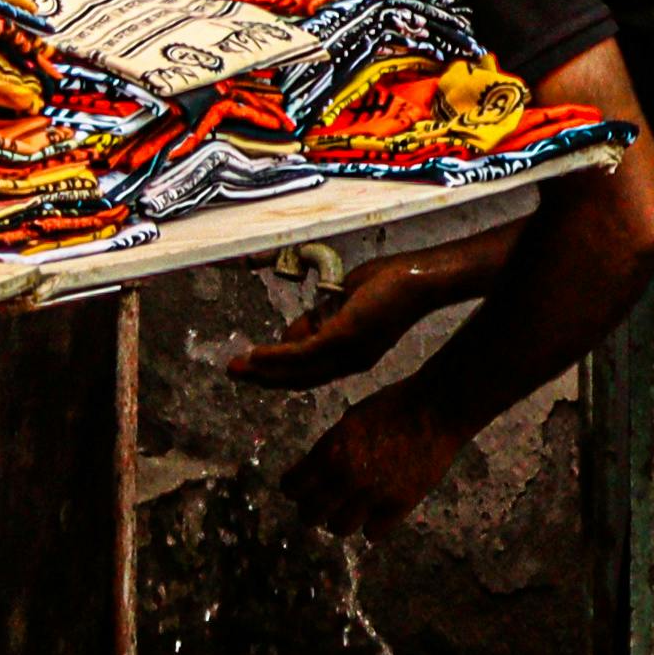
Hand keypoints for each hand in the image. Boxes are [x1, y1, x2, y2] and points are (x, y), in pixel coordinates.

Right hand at [224, 255, 454, 392]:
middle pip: (299, 378)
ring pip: (296, 369)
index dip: (280, 371)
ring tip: (236, 367)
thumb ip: (320, 319)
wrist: (419, 276)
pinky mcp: (343, 337)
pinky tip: (255, 355)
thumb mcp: (345, 304)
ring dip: (262, 369)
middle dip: (264, 377)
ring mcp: (347, 352)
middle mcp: (350, 362)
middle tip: (234, 372)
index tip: (254, 366)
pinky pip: (301, 352)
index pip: (311, 372)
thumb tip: (293, 331)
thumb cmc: (388, 283)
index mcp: (352, 355)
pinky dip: (276, 356)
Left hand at [289, 394, 468, 537]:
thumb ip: (330, 448)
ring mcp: (373, 494)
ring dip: (341, 519)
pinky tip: (378, 511)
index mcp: (328, 452)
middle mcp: (345, 477)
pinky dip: (372, 524)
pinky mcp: (400, 504)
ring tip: (351, 508)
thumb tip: (317, 470)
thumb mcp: (350, 420)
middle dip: (314, 508)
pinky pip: (373, 532)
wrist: (438, 407)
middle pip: (310, 515)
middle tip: (325, 501)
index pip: (292, 487)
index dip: (296, 487)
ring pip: (338, 527)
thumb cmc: (394, 405)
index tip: (303, 487)